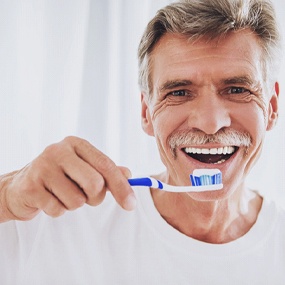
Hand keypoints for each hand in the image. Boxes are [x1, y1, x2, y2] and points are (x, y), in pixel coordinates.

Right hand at [0, 136, 135, 221]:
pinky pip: (58, 210)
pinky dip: (58, 210)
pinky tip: (49, 199)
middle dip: (95, 198)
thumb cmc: (61, 176)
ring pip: (77, 201)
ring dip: (74, 204)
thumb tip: (129, 175)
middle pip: (95, 183)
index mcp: (76, 144)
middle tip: (86, 196)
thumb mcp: (84, 168)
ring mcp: (42, 167)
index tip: (131, 204)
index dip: (121, 186)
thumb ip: (107, 171)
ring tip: (62, 194)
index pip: (106, 165)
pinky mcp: (30, 187)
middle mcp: (58, 151)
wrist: (22, 186)